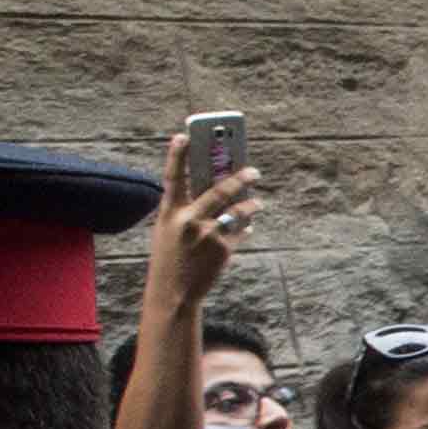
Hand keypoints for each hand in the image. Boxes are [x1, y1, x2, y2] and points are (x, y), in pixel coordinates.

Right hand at [142, 129, 261, 315]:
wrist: (174, 293)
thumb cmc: (170, 258)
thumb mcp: (169, 230)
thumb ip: (186, 209)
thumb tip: (215, 188)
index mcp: (170, 212)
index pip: (173, 177)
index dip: (177, 154)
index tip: (184, 135)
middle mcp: (189, 220)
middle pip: (220, 189)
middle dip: (240, 177)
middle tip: (254, 171)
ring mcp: (208, 234)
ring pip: (239, 210)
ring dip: (252, 205)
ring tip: (258, 202)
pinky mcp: (224, 249)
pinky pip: (241, 231)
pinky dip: (245, 227)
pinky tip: (248, 227)